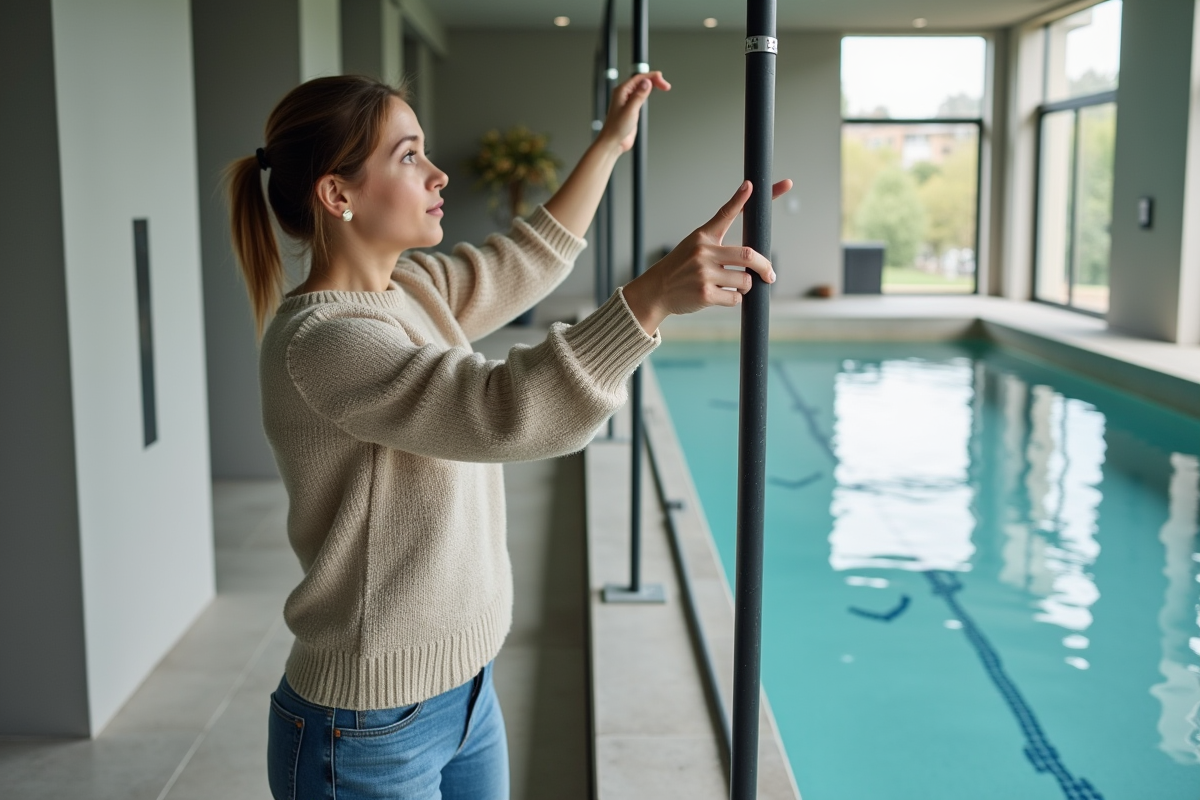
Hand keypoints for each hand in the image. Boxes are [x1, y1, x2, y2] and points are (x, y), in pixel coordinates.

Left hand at [599, 71, 671, 152]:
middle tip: (666, 85)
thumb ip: (639, 95)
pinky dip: (648, 93)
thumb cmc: (617, 128)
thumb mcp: (630, 110)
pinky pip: (640, 95)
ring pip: (641, 87)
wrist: (613, 142)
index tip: (662, 79)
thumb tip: (647, 82)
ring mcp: (627, 101)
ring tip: (663, 86)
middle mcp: (624, 94)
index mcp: (621, 91)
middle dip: (654, 80)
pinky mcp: (631, 108)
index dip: (652, 77)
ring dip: (652, 85)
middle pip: (641, 81)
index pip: (639, 78)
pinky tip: (653, 93)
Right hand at [622, 178, 793, 332]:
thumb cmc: (680, 268)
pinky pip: (735, 298)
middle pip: (748, 255)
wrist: (655, 291)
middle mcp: (703, 252)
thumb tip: (752, 252)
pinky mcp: (705, 294)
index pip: (725, 212)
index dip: (741, 197)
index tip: (752, 185)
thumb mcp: (694, 246)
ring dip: (746, 286)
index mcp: (703, 237)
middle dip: (764, 267)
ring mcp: (704, 273)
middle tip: (770, 275)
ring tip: (734, 287)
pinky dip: (735, 299)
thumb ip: (719, 243)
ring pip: (744, 280)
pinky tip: (721, 296)